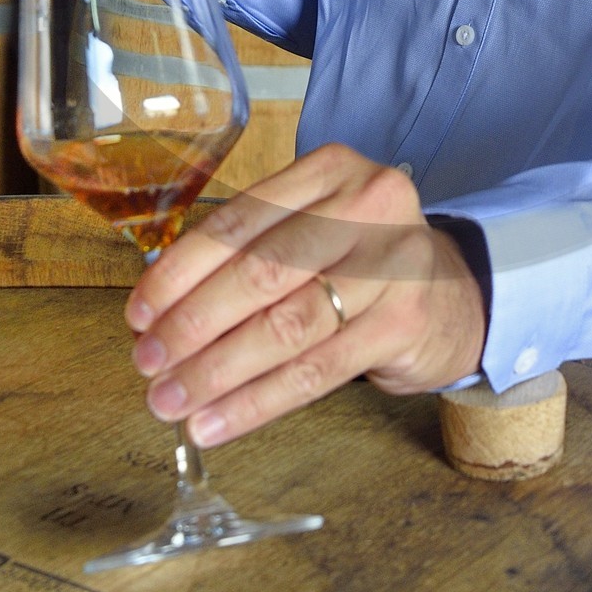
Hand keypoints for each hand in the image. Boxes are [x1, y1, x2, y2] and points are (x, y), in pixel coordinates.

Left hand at [125, 144, 488, 444]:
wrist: (452, 295)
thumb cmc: (357, 261)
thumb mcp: (311, 230)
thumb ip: (247, 253)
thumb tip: (156, 312)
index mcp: (330, 170)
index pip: (239, 222)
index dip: (180, 272)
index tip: (138, 313)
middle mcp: (369, 205)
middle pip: (261, 273)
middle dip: (193, 325)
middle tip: (147, 363)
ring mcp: (394, 264)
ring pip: (286, 328)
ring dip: (217, 372)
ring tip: (171, 401)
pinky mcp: (405, 322)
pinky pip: (316, 371)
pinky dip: (257, 402)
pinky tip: (217, 421)